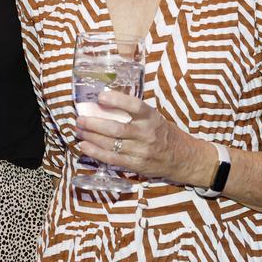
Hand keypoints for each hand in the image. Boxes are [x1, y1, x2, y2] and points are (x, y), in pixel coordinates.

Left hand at [75, 89, 204, 184]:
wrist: (182, 157)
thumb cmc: (163, 133)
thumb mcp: (153, 117)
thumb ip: (133, 113)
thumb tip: (103, 103)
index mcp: (151, 117)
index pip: (134, 106)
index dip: (117, 100)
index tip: (100, 96)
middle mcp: (147, 134)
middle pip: (116, 128)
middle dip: (93, 123)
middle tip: (79, 118)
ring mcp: (142, 151)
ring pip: (111, 144)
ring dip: (91, 136)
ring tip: (78, 130)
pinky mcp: (137, 165)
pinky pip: (113, 159)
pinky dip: (96, 152)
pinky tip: (84, 146)